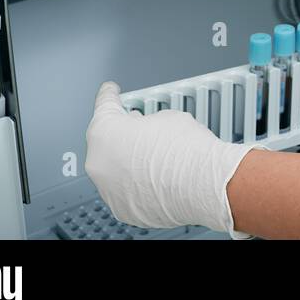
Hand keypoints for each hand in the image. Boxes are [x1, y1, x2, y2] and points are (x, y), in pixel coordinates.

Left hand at [85, 81, 264, 238]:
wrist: (201, 184)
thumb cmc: (185, 148)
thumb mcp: (166, 118)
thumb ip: (146, 123)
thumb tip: (145, 134)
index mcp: (105, 131)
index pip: (104, 106)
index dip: (109, 95)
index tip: (109, 90)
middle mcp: (99, 162)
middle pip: (105, 142)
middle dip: (120, 133)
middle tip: (136, 127)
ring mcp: (108, 189)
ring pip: (113, 169)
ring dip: (127, 160)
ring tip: (150, 156)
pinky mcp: (122, 208)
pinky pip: (124, 190)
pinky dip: (135, 183)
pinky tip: (154, 177)